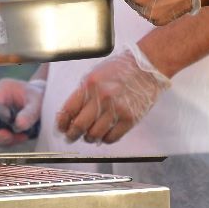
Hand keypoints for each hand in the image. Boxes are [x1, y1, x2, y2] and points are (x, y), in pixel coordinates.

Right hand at [0, 78, 43, 146]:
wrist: (45, 97)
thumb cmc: (41, 96)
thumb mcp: (38, 102)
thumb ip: (29, 113)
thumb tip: (19, 126)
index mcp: (1, 90)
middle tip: (11, 137)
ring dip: (6, 139)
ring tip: (23, 137)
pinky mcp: (1, 123)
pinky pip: (1, 136)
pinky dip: (11, 140)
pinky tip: (23, 137)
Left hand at [55, 45, 169, 143]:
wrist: (147, 67)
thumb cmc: (121, 69)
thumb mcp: (96, 74)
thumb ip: (83, 92)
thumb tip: (71, 113)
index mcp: (89, 85)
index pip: (69, 110)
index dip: (62, 123)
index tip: (61, 128)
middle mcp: (101, 98)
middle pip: (79, 125)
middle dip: (72, 135)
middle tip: (71, 137)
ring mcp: (116, 109)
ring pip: (95, 134)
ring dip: (89, 138)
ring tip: (90, 136)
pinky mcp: (129, 118)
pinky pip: (112, 137)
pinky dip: (105, 140)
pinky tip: (104, 136)